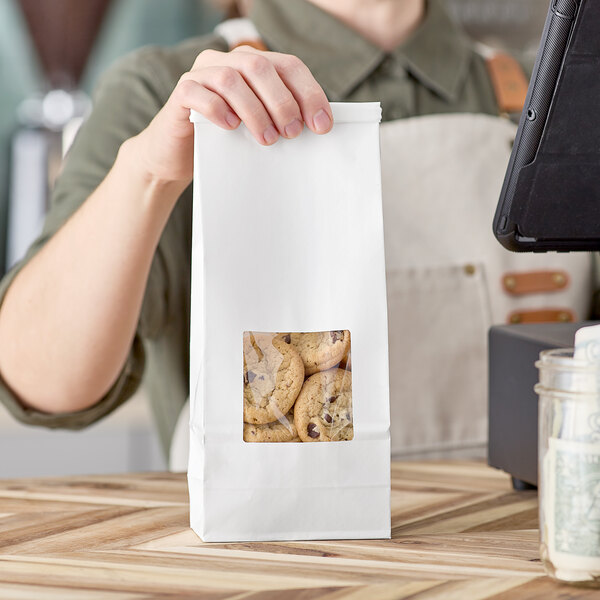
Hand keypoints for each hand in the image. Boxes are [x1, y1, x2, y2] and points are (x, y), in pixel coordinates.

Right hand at [133, 46, 332, 186]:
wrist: (178, 156)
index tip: (321, 124)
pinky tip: (230, 127)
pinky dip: (217, 109)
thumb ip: (281, 120)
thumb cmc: (224, 142)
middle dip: (282, 101)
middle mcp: (227, 61)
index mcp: (252, 65)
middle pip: (260, 66)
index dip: (309, 92)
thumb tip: (316, 129)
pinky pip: (197, 92)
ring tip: (267, 138)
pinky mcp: (181, 93)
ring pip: (231, 78)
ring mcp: (201, 74)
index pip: (288, 66)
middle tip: (292, 132)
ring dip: (254, 110)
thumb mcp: (258, 128)